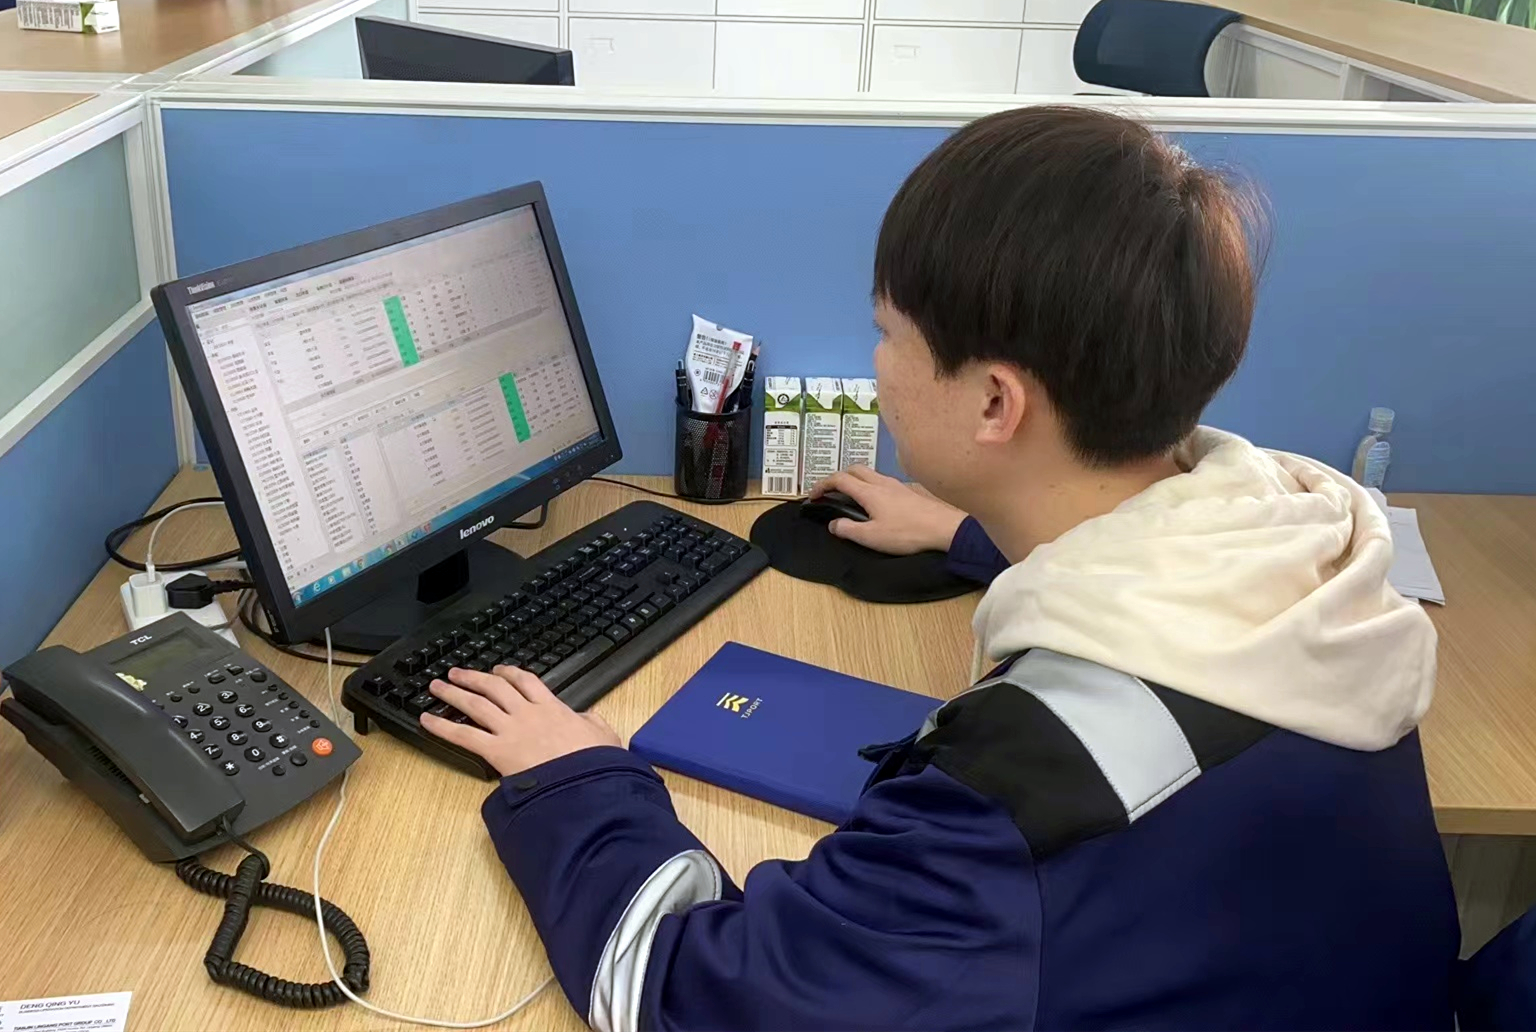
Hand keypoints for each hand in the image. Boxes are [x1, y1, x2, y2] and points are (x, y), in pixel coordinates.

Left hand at [420, 666, 620, 776]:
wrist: (585, 783)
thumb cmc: (595, 763)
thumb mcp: (604, 735)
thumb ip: (594, 722)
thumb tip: (589, 718)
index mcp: (552, 707)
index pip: (526, 681)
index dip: (509, 673)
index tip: (499, 671)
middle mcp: (527, 713)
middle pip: (494, 687)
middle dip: (473, 678)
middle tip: (456, 673)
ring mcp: (510, 730)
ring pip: (475, 704)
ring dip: (454, 693)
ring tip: (437, 686)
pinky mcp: (497, 751)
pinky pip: (463, 735)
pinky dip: (442, 727)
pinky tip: (426, 720)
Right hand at [809, 466, 967, 555]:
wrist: (944, 528)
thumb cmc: (906, 533)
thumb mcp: (872, 537)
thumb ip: (849, 529)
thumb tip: (834, 523)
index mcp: (869, 491)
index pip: (839, 479)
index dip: (822, 485)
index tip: (814, 496)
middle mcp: (882, 482)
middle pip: (854, 469)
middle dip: (838, 477)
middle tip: (831, 492)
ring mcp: (897, 484)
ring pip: (870, 474)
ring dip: (856, 480)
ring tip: (851, 497)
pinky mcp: (909, 490)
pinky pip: (883, 481)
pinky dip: (871, 486)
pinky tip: (877, 502)